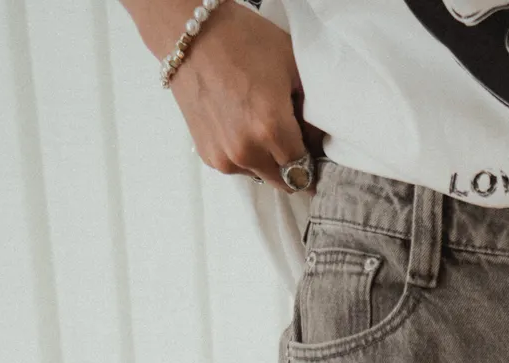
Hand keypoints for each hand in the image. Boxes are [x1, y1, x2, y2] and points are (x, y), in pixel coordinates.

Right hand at [164, 1, 323, 190]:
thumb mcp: (292, 67)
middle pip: (286, 181)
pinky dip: (246, 155)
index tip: (316, 154)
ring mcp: (225, 157)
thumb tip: (318, 142)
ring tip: (261, 126)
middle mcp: (248, 151)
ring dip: (269, 162)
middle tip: (294, 141)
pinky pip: (238, 168)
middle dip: (295, 167)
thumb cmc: (244, 42)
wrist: (190, 35)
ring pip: (262, 176)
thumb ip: (311, 112)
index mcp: (272, 129)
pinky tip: (240, 125)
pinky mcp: (208, 156)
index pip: (307, 171)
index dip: (316, 163)